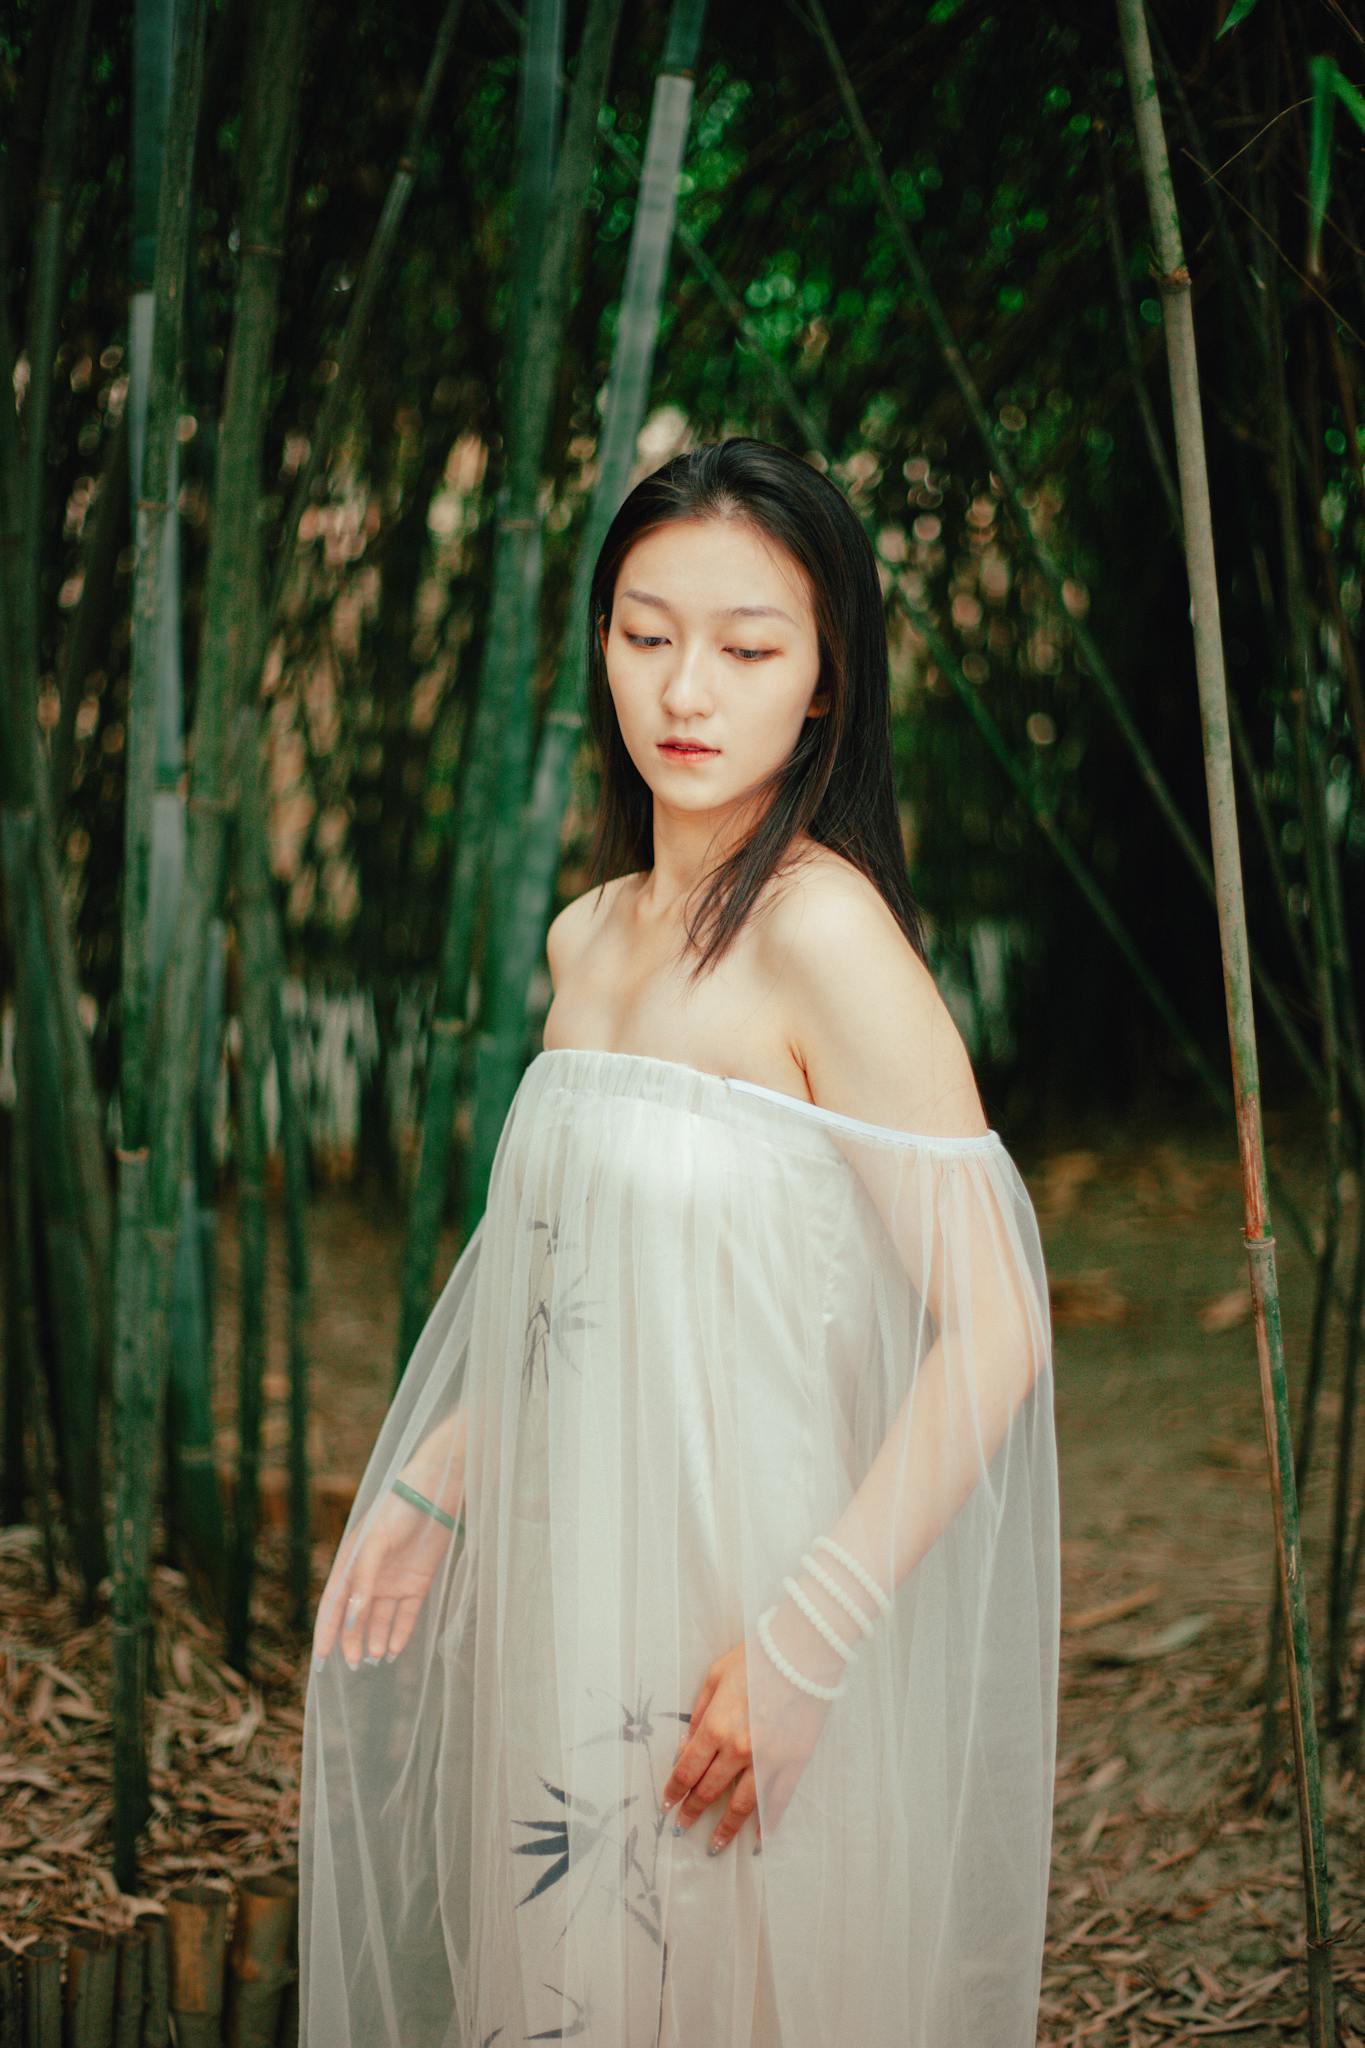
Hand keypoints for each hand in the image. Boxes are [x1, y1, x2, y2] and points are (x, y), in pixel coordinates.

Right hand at [312, 1485, 457, 1670]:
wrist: (434, 1493)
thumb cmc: (396, 1510)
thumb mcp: (373, 1541)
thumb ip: (362, 1579)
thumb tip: (352, 1618)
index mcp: (351, 1564)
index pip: (334, 1604)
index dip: (326, 1631)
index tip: (321, 1658)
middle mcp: (370, 1577)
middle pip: (357, 1618)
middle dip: (353, 1641)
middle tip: (355, 1664)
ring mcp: (394, 1582)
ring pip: (381, 1620)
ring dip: (377, 1640)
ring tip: (377, 1657)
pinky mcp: (417, 1584)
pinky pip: (406, 1615)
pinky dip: (401, 1633)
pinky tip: (396, 1649)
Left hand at [659, 1631, 833, 1855]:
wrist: (803, 1652)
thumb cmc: (756, 1657)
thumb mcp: (715, 1676)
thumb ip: (699, 1713)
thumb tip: (686, 1745)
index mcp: (715, 1727)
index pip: (687, 1769)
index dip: (674, 1790)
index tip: (667, 1804)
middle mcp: (738, 1750)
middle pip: (709, 1790)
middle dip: (693, 1811)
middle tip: (682, 1827)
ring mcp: (767, 1760)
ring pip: (741, 1805)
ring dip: (725, 1828)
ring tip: (715, 1845)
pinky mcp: (793, 1762)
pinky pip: (777, 1800)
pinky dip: (767, 1822)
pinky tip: (758, 1837)